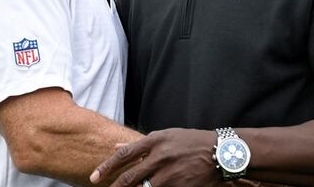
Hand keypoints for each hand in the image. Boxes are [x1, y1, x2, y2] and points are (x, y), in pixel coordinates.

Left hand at [90, 128, 220, 186]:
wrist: (220, 153)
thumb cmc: (191, 142)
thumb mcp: (166, 136)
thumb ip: (141, 145)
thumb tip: (116, 147)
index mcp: (155, 141)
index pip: (124, 155)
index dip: (106, 167)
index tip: (93, 177)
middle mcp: (160, 157)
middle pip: (130, 177)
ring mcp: (171, 175)